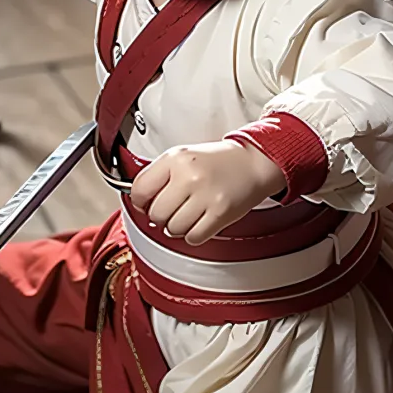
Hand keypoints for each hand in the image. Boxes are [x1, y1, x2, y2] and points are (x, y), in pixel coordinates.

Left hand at [130, 140, 286, 245]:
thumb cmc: (217, 161)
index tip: (146, 202)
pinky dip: (193, 234)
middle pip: (155, 213)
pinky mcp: (220, 213)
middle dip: (160, 216)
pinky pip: (193, 237)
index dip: (140, 201)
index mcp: (176, 158)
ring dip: (177, 227)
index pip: (139, 189)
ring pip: (172, 229)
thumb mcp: (184, 155)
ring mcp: (205, 195)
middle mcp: (189, 175)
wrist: (252, 162)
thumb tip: (139, 202)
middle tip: (172, 209)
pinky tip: (199, 221)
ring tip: (188, 214)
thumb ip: (160, 175)